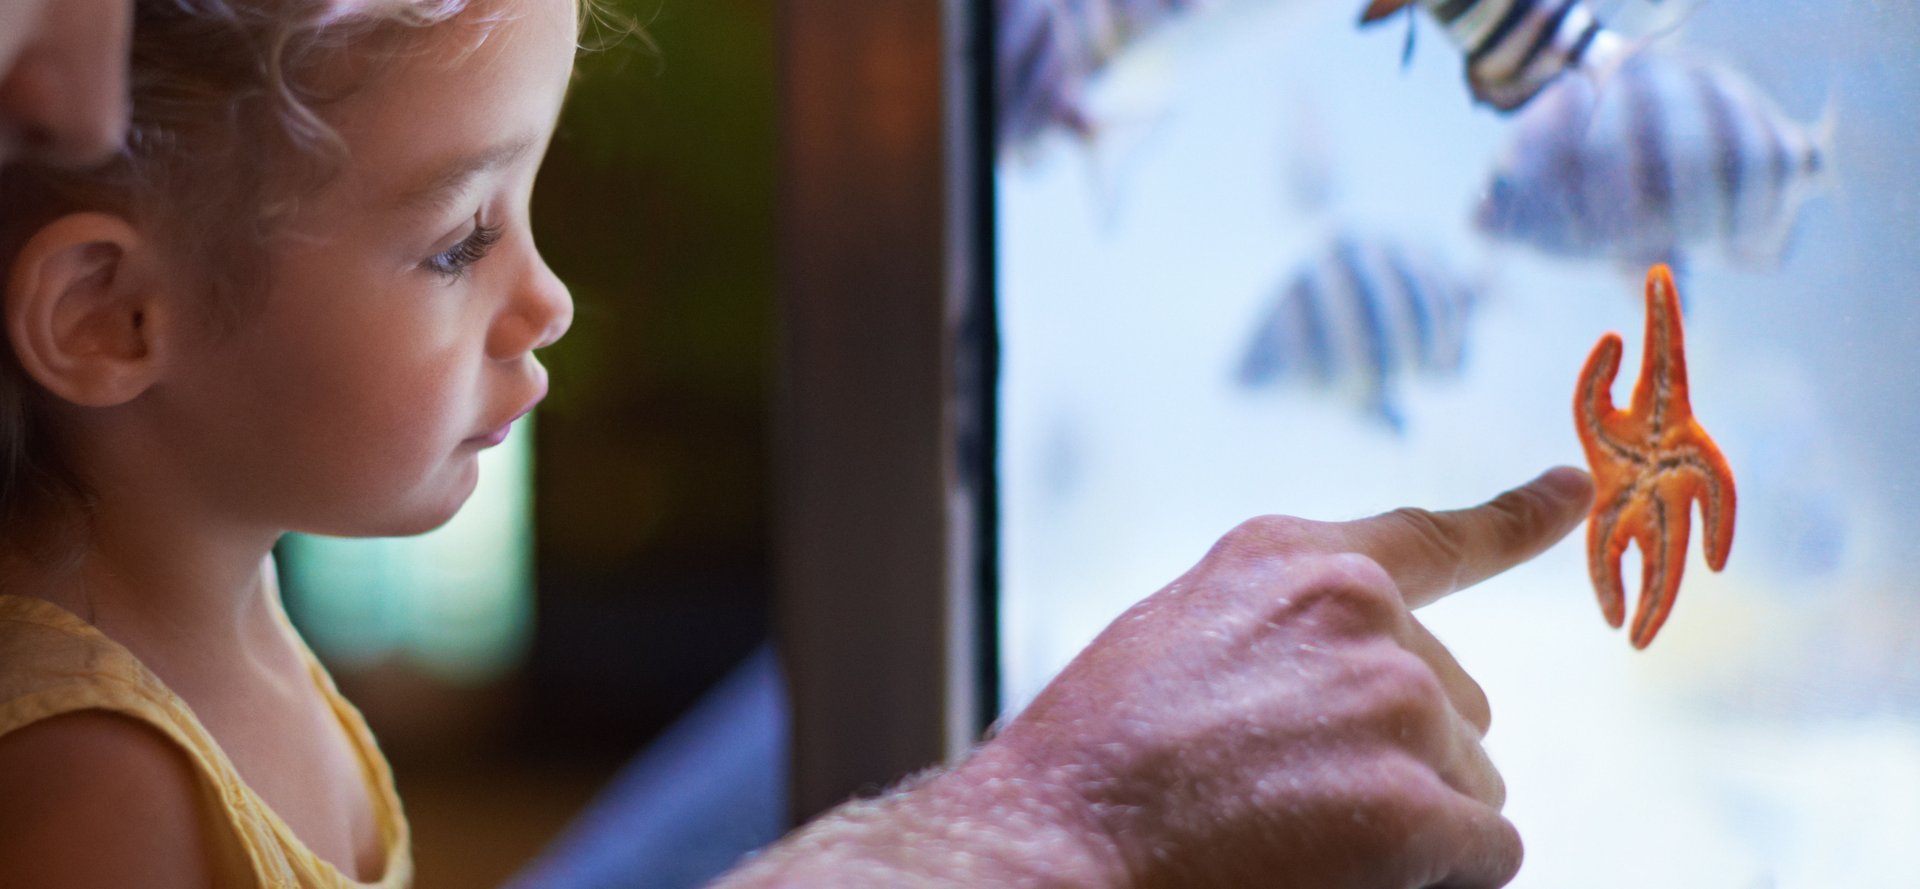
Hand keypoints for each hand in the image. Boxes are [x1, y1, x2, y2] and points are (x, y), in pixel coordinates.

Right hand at [976, 465, 1593, 887]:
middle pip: (1453, 703)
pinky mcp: (1418, 802)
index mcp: (1291, 560)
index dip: (1516, 517)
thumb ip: (1286, 634)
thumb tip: (1386, 685)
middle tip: (1284, 790)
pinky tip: (1340, 868)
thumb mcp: (1181, 639)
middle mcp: (1359, 611)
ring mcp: (1394, 701)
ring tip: (1288, 830)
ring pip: (1469, 783)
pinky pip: (1485, 854)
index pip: (1434, 537)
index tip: (1574, 490)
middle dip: (1400, 753)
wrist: (1057, 846)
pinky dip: (1434, 877)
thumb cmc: (1098, 763)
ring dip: (1409, 819)